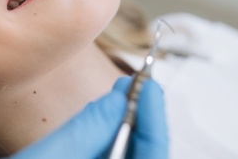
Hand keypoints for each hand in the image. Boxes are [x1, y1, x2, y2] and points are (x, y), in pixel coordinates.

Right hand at [7, 76, 168, 158]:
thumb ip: (82, 133)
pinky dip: (107, 143)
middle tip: (136, 85)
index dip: (155, 120)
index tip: (148, 86)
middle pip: (143, 158)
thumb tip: (117, 100)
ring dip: (126, 130)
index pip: (153, 158)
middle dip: (141, 121)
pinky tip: (101, 123)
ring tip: (120, 97)